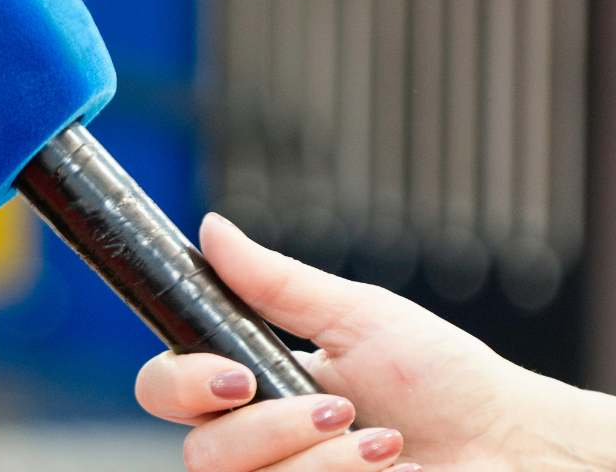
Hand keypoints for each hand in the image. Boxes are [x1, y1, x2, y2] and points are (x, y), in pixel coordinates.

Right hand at [135, 214, 615, 470]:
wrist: (511, 444)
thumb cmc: (445, 380)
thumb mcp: (357, 315)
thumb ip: (275, 281)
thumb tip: (213, 229)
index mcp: (251, 384)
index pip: (167, 390)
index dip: (180, 385)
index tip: (234, 377)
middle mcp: (256, 443)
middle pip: (199, 451)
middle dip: (270, 429)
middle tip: (337, 408)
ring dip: (321, 462)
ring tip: (386, 444)